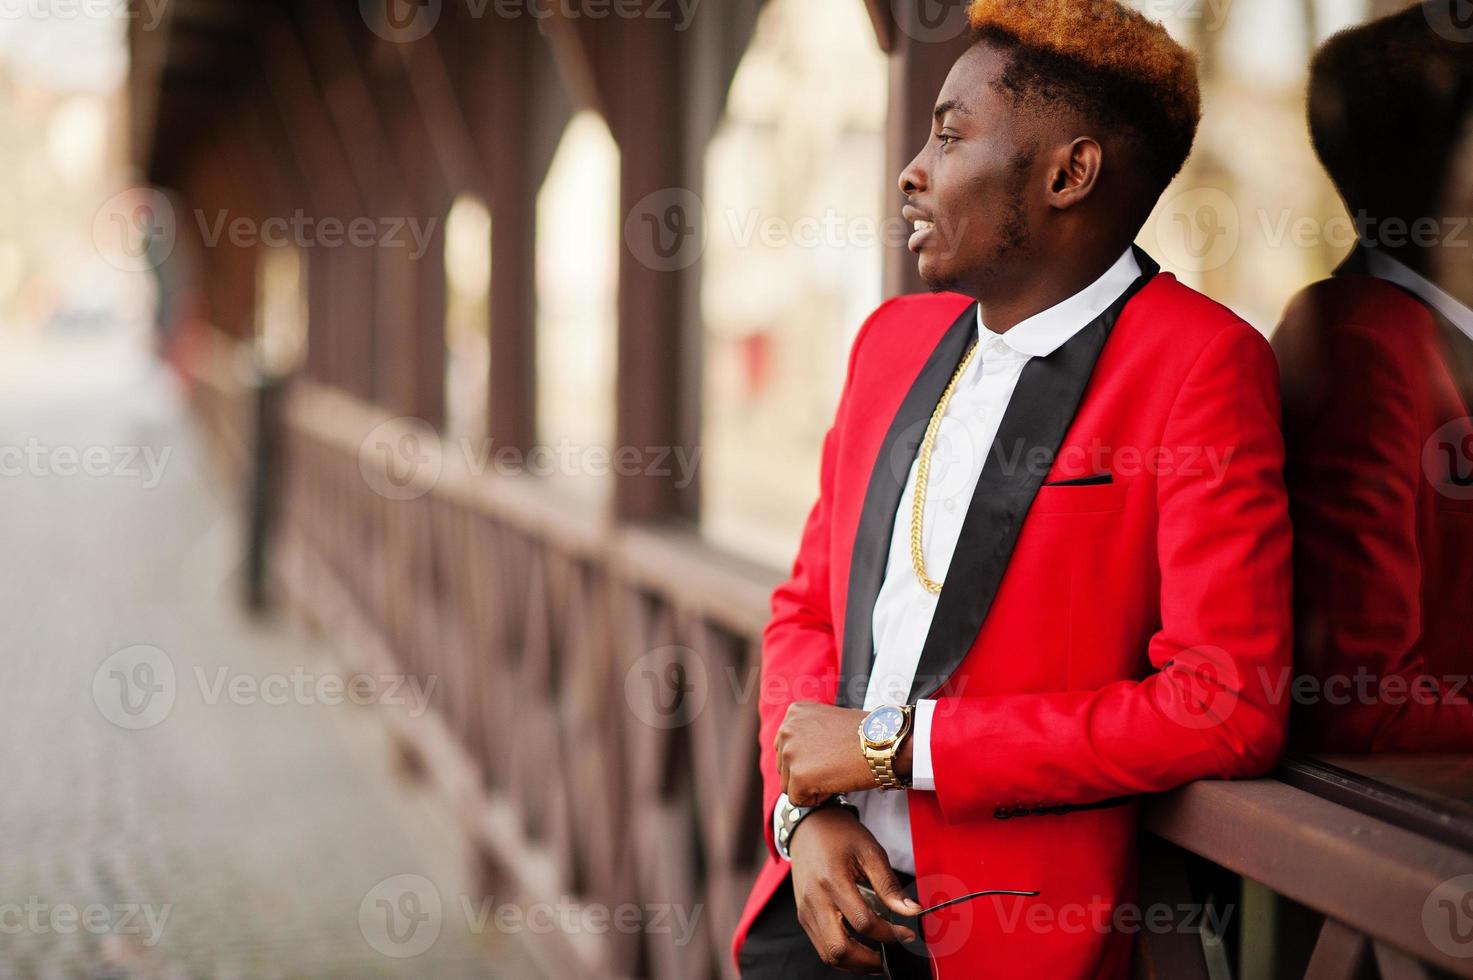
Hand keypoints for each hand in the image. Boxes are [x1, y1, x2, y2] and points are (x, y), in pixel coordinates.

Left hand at [776, 701, 914, 804]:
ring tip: (835, 773)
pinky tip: (835, 783)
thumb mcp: (829, 721)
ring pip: (789, 786)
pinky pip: (798, 800)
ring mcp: (790, 752)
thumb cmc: (866, 734)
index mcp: (794, 713)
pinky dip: (817, 799)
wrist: (885, 743)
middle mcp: (786, 729)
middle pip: (785, 768)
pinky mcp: (798, 776)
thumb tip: (800, 755)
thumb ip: (808, 733)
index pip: (787, 749)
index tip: (831, 755)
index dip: (810, 759)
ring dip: (812, 787)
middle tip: (835, 766)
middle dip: (807, 774)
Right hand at [789, 807, 922, 973]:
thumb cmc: (840, 835)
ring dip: (854, 963)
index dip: (890, 934)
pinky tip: (859, 950)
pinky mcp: (803, 915)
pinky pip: (821, 946)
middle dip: (868, 960)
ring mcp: (805, 910)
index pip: (864, 922)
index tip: (908, 934)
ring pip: (828, 954)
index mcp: (833, 881)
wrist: (808, 825)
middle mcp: (814, 900)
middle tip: (890, 956)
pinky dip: (841, 955)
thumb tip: (912, 912)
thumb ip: (889, 885)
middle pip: (840, 948)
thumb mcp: (870, 852)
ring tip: (877, 958)